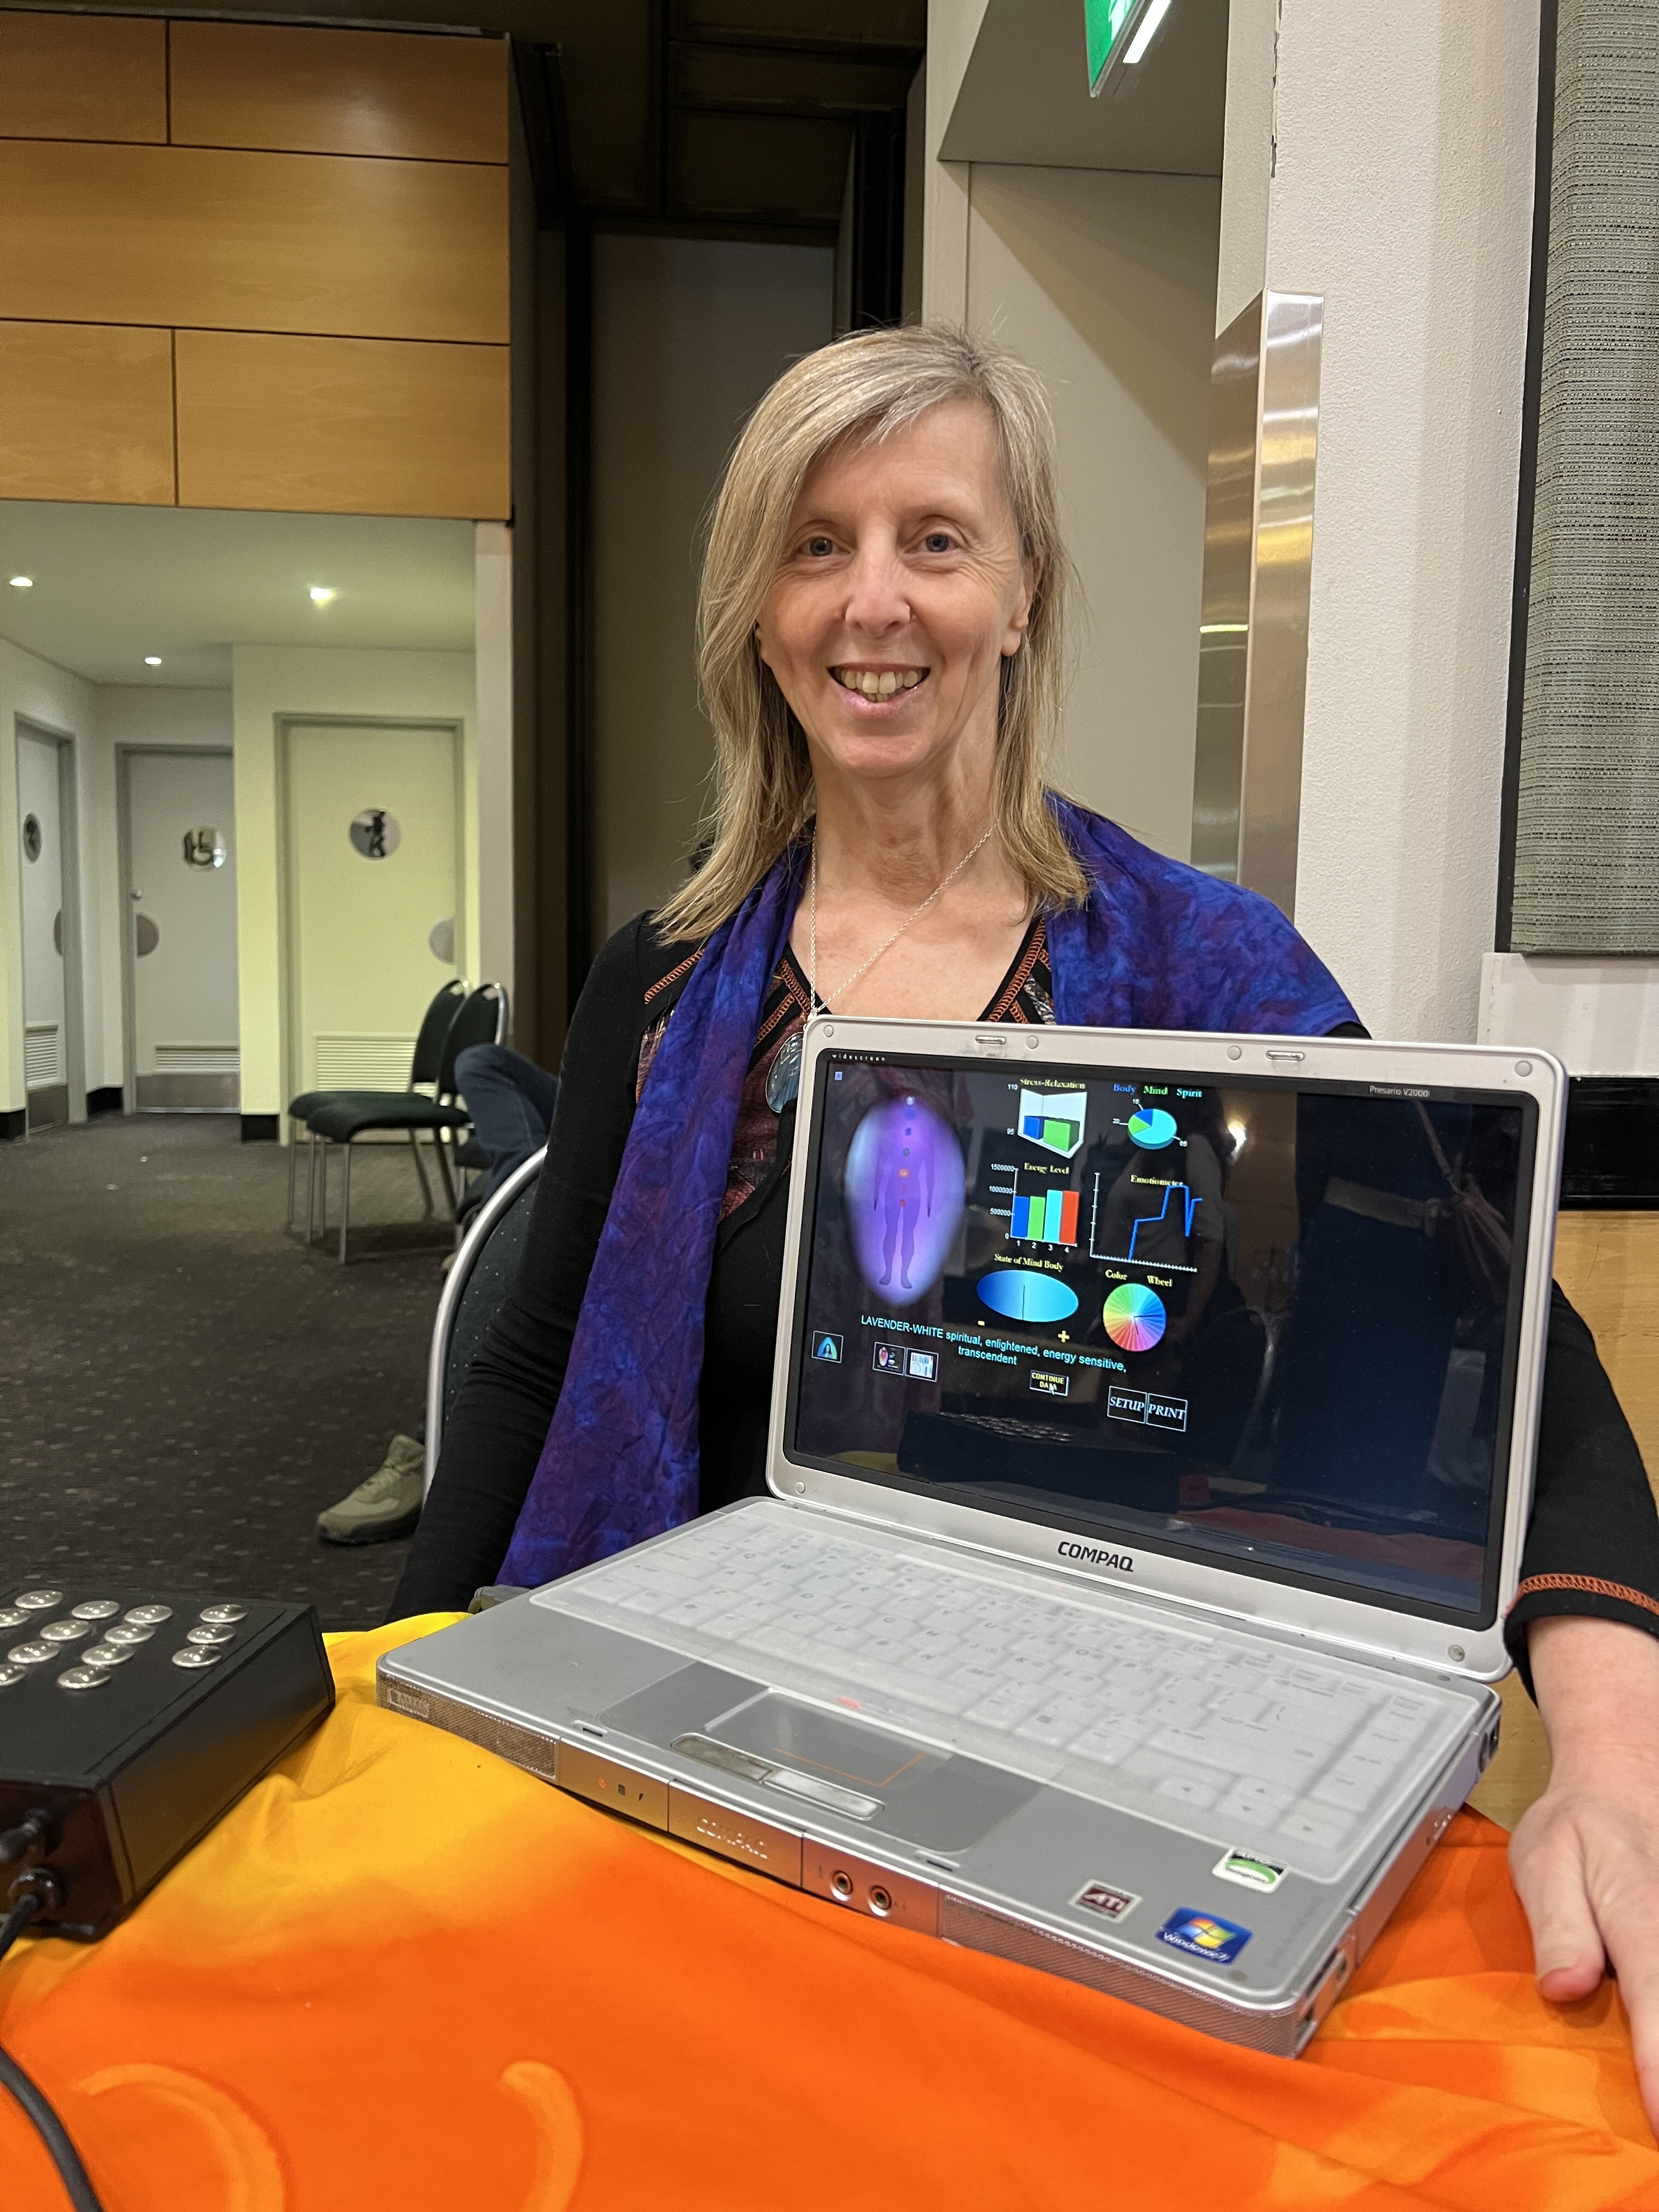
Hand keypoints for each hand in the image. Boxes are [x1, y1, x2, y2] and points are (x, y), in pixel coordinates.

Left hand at [1510, 1615, 1658, 2131]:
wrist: (1626, 1775)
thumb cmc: (1580, 1827)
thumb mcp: (1545, 1859)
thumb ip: (1557, 1928)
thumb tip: (1564, 1989)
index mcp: (1638, 1909)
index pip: (1653, 1996)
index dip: (1658, 2060)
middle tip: (1657, 2120)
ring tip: (1652, 2095)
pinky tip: (1652, 2049)